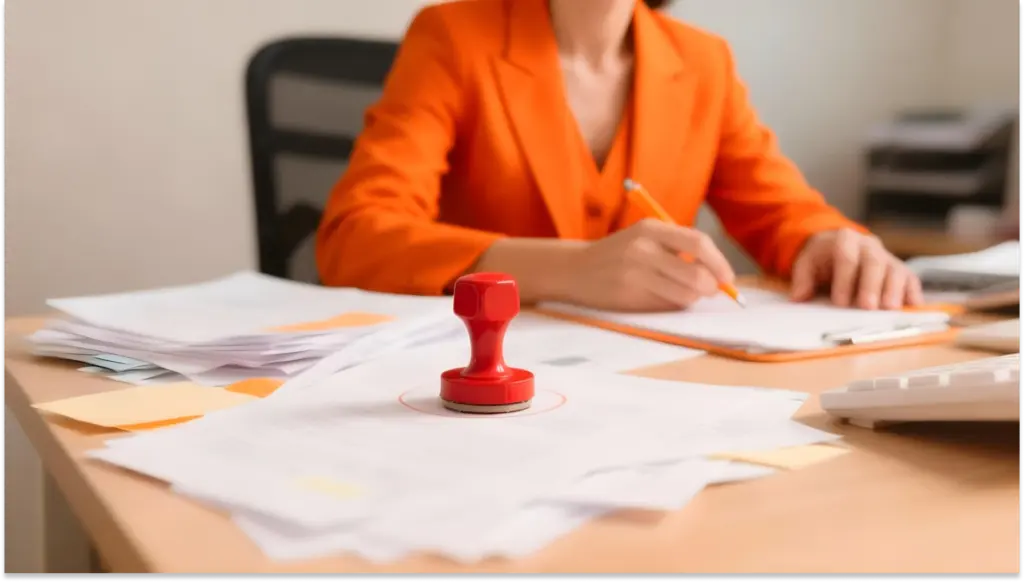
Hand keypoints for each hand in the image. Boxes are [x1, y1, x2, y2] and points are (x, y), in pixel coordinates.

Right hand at [561, 219, 735, 311]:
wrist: (574, 269)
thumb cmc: (618, 254)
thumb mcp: (645, 238)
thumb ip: (677, 248)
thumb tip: (718, 274)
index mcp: (651, 229)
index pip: (698, 244)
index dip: (719, 263)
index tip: (727, 278)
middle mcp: (643, 249)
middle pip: (696, 274)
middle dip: (711, 287)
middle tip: (711, 291)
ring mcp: (634, 274)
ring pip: (684, 295)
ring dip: (691, 298)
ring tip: (680, 293)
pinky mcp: (628, 297)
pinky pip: (665, 306)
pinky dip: (671, 305)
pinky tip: (659, 298)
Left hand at [790, 228, 922, 309]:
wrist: (838, 246)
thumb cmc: (822, 259)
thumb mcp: (806, 263)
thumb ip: (802, 279)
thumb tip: (799, 297)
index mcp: (844, 240)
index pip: (846, 257)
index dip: (844, 279)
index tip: (840, 302)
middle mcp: (869, 245)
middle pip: (874, 262)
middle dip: (871, 285)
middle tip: (867, 307)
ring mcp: (887, 256)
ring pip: (895, 269)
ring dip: (894, 289)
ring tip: (889, 309)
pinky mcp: (900, 269)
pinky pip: (910, 278)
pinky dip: (912, 292)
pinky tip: (913, 306)